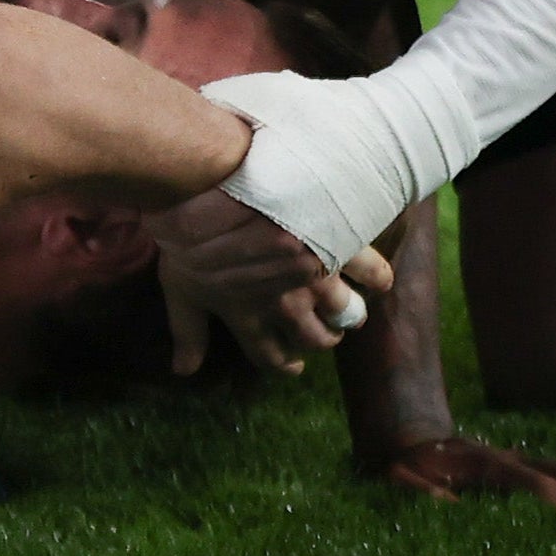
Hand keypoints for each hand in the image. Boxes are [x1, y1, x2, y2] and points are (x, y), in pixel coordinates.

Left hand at [153, 192, 392, 377]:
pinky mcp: (335, 247)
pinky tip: (376, 281)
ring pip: (346, 315)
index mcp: (248, 317)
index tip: (292, 364)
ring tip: (348, 309)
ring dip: (347, 316)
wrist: (214, 184)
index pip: (271, 357)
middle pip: (315, 339)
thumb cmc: (186, 235)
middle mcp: (286, 307)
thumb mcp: (179, 287)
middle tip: (322, 330)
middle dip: (321, 339)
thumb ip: (188, 333)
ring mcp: (314, 278)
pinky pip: (371, 273)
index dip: (283, 364)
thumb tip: (182, 372)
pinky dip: (377, 279)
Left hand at [372, 434, 555, 509]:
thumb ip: (420, 491)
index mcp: (484, 464)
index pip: (527, 479)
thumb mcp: (402, 479)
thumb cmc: (409, 467)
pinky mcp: (524, 468)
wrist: (412, 440)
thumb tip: (448, 502)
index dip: (549, 498)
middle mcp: (510, 459)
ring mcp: (520, 461)